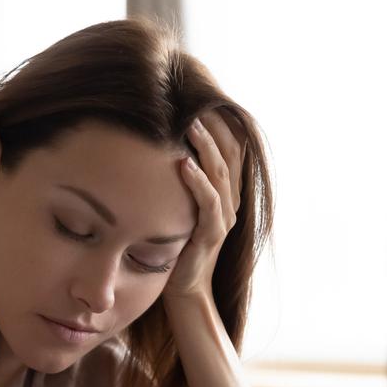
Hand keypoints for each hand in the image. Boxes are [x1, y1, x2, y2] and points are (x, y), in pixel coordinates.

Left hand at [163, 110, 245, 301]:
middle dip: (213, 125)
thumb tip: (157, 149)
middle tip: (193, 99)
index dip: (218, 121)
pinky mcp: (212, 234)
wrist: (184, 290)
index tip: (198, 97)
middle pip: (229, 152)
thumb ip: (177, 182)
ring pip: (221, 173)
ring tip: (189, 123)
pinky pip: (209, 202)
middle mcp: (229, 201)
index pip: (229, 147)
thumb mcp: (177, 207)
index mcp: (224, 192)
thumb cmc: (175, 247)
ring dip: (205, 146)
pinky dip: (197, 181)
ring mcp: (223, 218)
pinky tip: (183, 164)